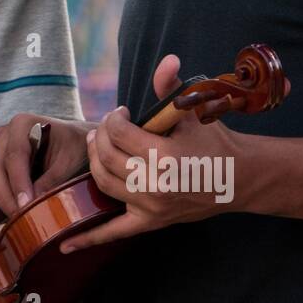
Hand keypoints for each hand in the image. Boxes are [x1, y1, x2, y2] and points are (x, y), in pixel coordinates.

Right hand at [0, 112, 91, 215]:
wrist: (71, 140)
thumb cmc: (73, 146)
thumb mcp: (69, 160)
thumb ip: (53, 178)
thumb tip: (35, 202)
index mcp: (22, 124)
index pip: (15, 156)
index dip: (19, 183)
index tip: (25, 205)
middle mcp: (4, 134)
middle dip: (6, 198)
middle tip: (23, 219)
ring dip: (3, 201)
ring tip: (23, 216)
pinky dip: (1, 199)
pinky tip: (19, 206)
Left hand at [60, 54, 248, 252]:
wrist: (239, 179)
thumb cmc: (214, 143)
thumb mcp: (193, 113)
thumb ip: (172, 87)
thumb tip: (167, 58)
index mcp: (163, 155)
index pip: (118, 132)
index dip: (114, 118)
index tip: (121, 113)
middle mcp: (154, 184)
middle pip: (104, 156)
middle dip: (100, 137)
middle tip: (106, 129)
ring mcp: (149, 206)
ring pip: (102, 182)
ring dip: (94, 163)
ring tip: (98, 148)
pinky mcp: (149, 223)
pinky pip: (112, 233)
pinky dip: (86, 239)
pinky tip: (64, 244)